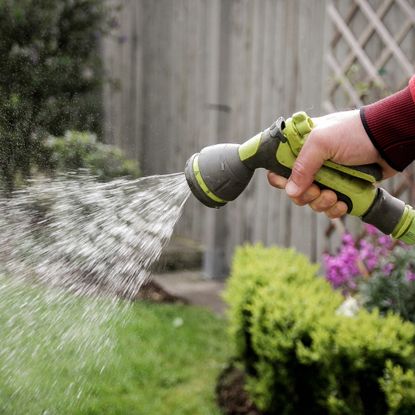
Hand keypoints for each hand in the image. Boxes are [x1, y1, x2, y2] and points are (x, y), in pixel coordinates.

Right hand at [267, 110, 396, 218]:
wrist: (388, 140)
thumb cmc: (354, 133)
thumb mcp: (322, 142)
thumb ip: (302, 165)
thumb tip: (291, 192)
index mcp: (301, 148)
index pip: (278, 167)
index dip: (279, 178)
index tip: (287, 184)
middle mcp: (312, 164)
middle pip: (294, 189)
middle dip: (305, 195)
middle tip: (318, 189)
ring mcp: (327, 177)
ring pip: (311, 201)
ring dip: (321, 203)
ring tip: (334, 195)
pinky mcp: (342, 189)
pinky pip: (329, 207)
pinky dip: (334, 209)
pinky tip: (343, 203)